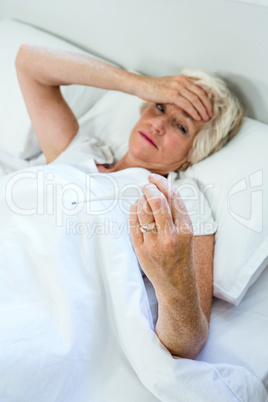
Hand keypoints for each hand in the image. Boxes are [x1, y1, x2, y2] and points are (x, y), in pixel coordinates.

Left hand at [129, 174, 194, 297]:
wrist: (177, 286)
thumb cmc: (182, 257)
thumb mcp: (187, 235)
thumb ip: (177, 215)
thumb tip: (162, 190)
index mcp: (186, 230)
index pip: (173, 198)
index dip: (162, 183)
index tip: (154, 178)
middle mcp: (171, 236)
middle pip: (156, 202)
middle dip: (149, 188)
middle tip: (146, 185)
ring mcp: (155, 243)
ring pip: (143, 211)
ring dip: (140, 199)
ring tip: (142, 198)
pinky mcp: (141, 250)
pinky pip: (133, 224)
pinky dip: (133, 211)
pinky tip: (136, 208)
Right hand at [135, 74, 212, 120]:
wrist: (140, 85)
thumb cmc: (152, 88)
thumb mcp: (168, 87)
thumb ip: (178, 91)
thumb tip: (185, 100)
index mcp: (182, 79)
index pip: (199, 89)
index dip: (206, 99)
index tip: (209, 108)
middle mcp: (182, 81)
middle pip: (200, 94)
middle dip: (207, 105)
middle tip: (210, 114)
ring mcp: (177, 87)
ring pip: (195, 100)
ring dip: (202, 110)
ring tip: (205, 118)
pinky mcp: (172, 94)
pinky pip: (187, 104)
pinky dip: (193, 111)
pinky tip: (196, 117)